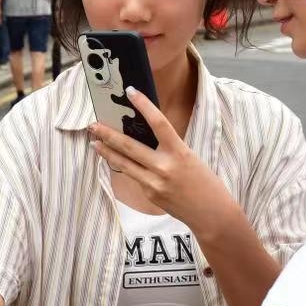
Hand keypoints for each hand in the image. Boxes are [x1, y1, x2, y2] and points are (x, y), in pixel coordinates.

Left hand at [89, 87, 240, 232]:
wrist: (212, 214)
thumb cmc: (204, 182)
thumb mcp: (190, 158)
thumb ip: (168, 148)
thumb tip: (145, 135)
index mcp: (180, 152)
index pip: (158, 123)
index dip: (144, 105)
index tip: (130, 91)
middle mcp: (164, 167)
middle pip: (130, 146)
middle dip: (108, 134)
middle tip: (93, 125)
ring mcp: (154, 183)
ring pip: (124, 163)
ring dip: (106, 152)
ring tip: (94, 142)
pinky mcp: (149, 194)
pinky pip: (134, 176)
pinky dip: (124, 166)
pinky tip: (116, 160)